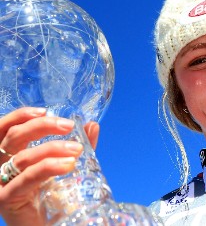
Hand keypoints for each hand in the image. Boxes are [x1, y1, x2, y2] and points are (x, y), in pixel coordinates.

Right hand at [0, 107, 98, 225]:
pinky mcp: (6, 199)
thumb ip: (76, 146)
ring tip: (76, 150)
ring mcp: (1, 183)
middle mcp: (0, 166)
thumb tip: (92, 125)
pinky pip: (26, 178)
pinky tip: (68, 165)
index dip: (22, 116)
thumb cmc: (53, 197)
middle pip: (14, 137)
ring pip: (23, 157)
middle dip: (42, 126)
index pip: (7, 129)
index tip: (46, 110)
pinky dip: (48, 168)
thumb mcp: (66, 166)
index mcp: (9, 156)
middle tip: (68, 126)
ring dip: (52, 148)